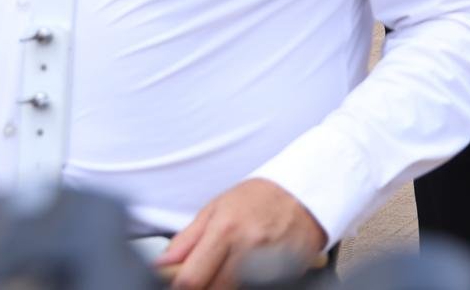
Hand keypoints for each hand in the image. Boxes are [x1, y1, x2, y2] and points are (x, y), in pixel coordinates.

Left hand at [157, 178, 324, 288]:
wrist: (307, 189)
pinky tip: (254, 267)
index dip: (180, 288)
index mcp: (226, 229)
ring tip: (233, 265)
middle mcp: (249, 247)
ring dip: (228, 283)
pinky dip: (251, 281)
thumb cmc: (261, 196)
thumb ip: (187, 238)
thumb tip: (162, 264)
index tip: (179, 284)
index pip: (190, 279)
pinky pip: (259, 286)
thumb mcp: (217, 207)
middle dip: (205, 285)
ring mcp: (271, 261)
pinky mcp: (288, 270)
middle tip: (207, 273)